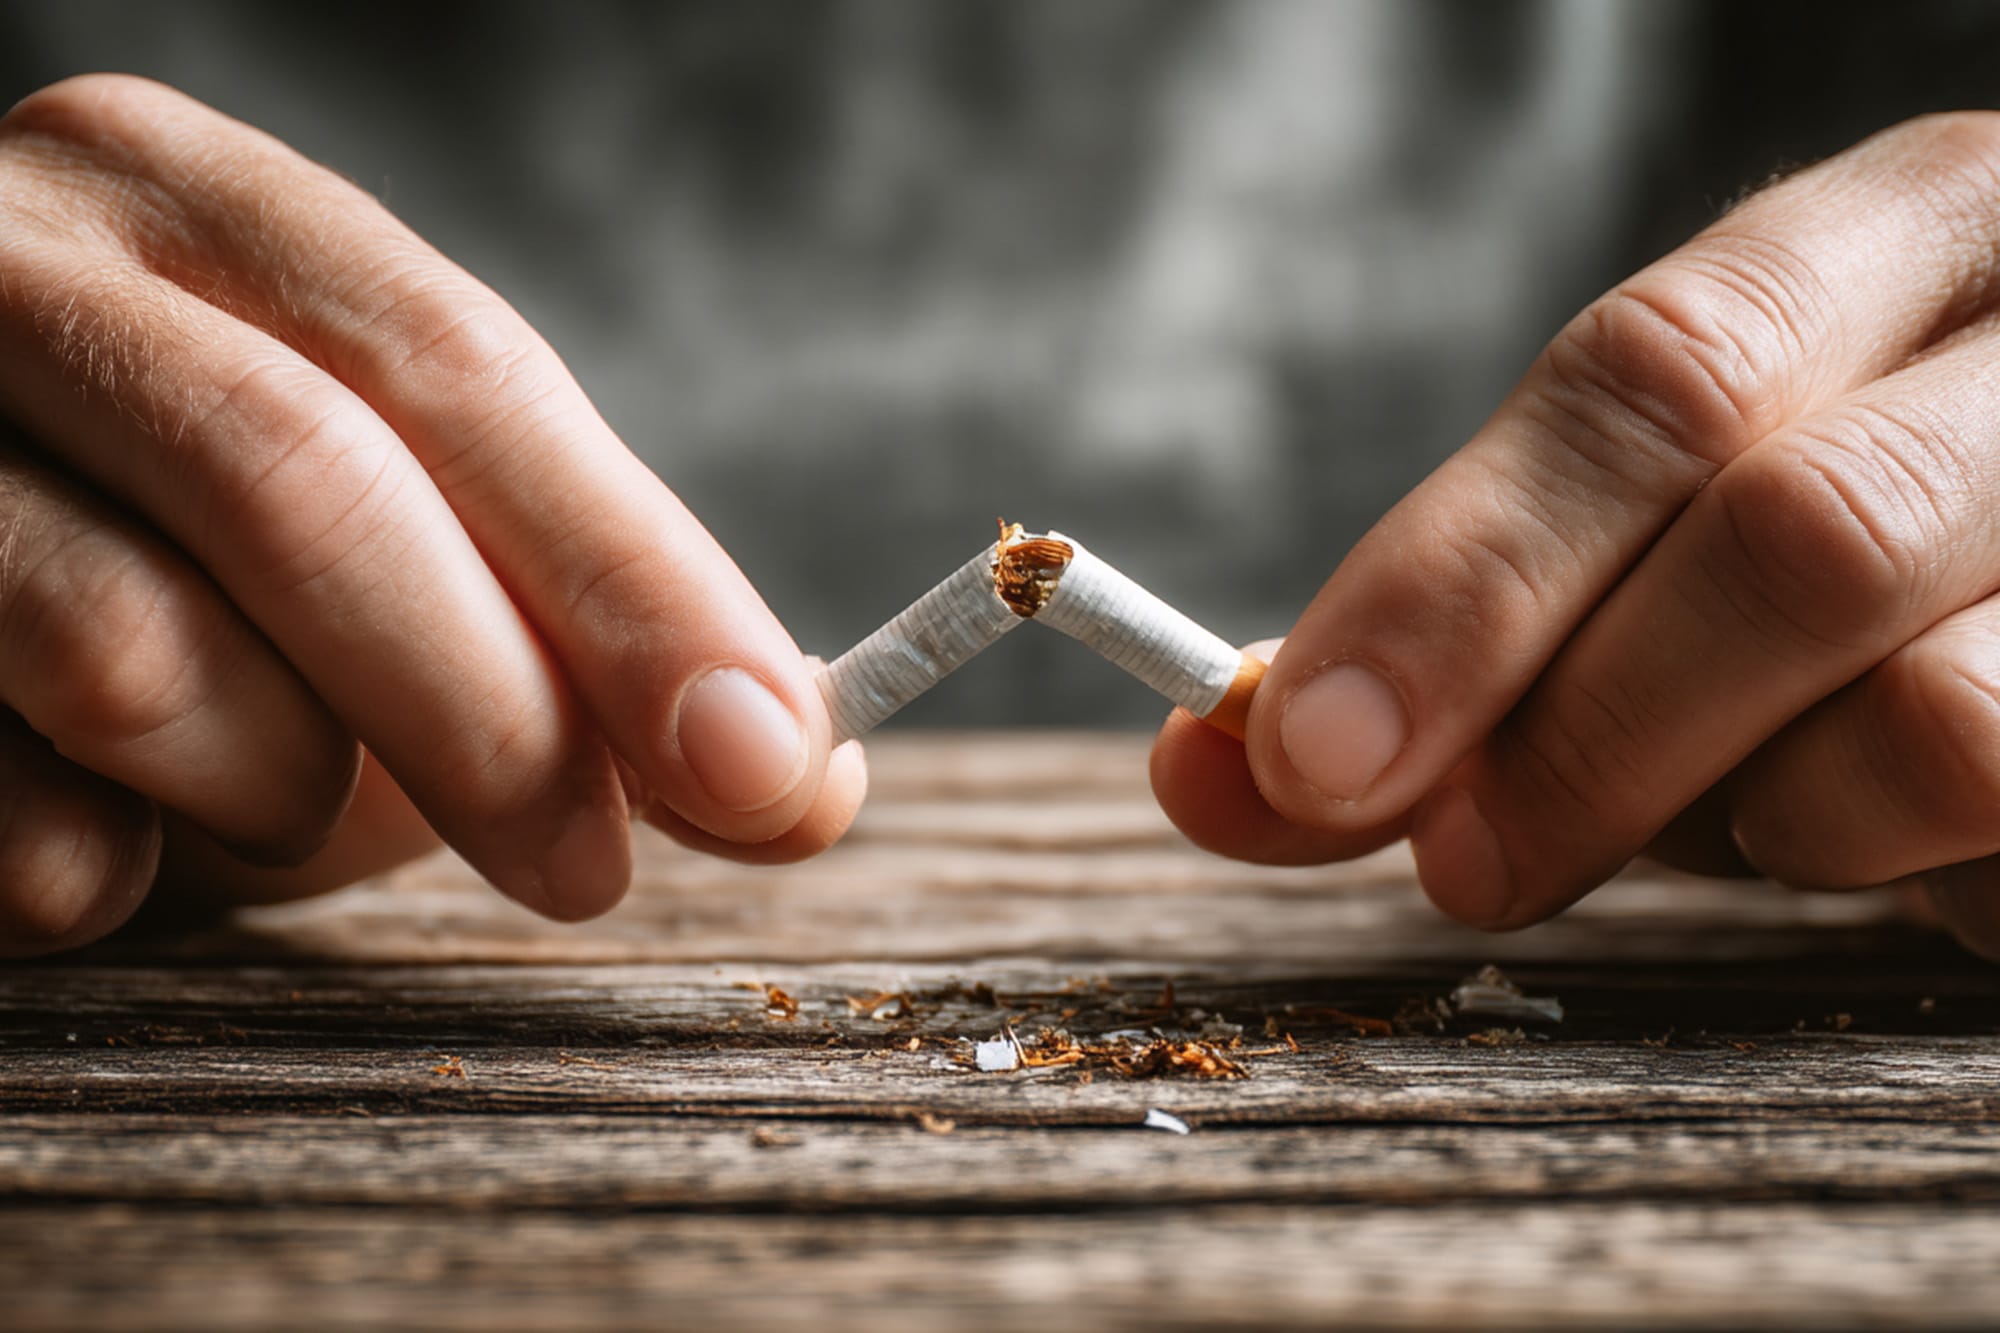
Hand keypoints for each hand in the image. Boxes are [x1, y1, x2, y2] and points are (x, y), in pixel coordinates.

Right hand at [0, 76, 863, 956]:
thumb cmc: (210, 589)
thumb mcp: (412, 568)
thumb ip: (592, 641)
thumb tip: (808, 776)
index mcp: (198, 208)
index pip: (462, 369)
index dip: (633, 583)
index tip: (776, 765)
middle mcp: (16, 264)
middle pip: (303, 480)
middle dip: (488, 718)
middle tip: (586, 870)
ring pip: (128, 648)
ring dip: (269, 790)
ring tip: (272, 800)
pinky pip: (3, 809)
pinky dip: (104, 870)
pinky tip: (115, 844)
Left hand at [1151, 113, 1999, 958]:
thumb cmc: (1835, 558)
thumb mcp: (1649, 537)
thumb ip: (1452, 641)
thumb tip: (1213, 770)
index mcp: (1896, 242)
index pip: (1656, 374)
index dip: (1461, 579)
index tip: (1306, 753)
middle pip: (1791, 537)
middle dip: (1582, 741)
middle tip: (1470, 864)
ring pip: (1924, 716)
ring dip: (1765, 822)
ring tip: (1754, 811)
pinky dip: (1897, 875)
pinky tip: (1887, 839)